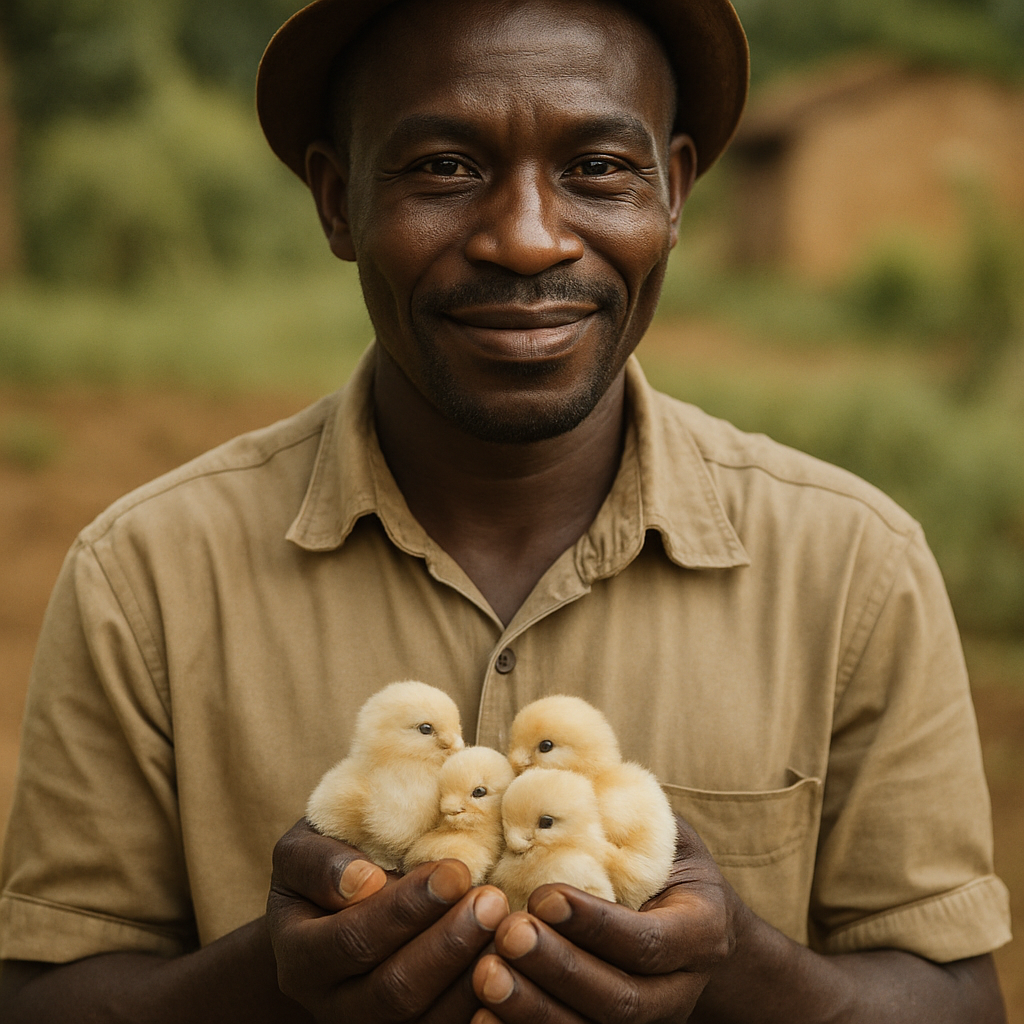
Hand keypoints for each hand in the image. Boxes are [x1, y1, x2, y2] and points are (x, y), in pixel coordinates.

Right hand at [266, 819, 509, 1022]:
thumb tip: (362, 882)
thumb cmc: (329, 864)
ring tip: (509, 928)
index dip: (404, 909)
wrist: (335, 910)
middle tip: (493, 901)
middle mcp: (332, 1004)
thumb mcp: (305, 850)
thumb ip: (320, 862)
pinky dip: (484, 1005)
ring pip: (427, 1021)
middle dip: (448, 944)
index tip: (454, 871)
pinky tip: (514, 967)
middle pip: (394, 992)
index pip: (352, 941)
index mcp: (299, 956)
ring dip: (473, 976)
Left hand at [470, 816, 740, 1023]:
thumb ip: (624, 814)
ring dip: (534, 1008)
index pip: (649, 941)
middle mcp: (679, 989)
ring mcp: (649, 1019)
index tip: (543, 896)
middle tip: (507, 934)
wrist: (693, 925)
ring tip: (483, 974)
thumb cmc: (663, 860)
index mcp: (700, 931)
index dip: (596, 924)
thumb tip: (547, 770)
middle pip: (621, 999)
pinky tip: (479, 1015)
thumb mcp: (661, 831)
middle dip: (560, 968)